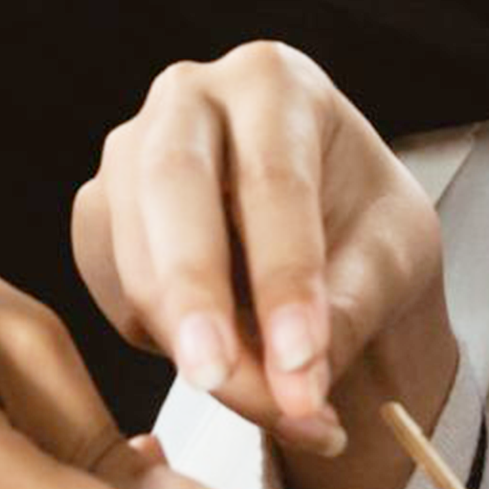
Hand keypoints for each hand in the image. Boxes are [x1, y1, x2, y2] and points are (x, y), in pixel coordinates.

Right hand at [73, 41, 457, 488]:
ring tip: (260, 407)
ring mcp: (128, 154)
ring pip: (132, 250)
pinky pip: (113, 291)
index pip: (273, 177)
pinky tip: (222, 359)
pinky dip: (161, 344)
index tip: (300, 360)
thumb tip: (296, 392)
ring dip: (185, 342)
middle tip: (218, 378)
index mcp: (273, 81)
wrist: (323, 237)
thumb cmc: (363, 231)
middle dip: (195, 292)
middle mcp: (187, 98)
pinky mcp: (98, 216)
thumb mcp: (390, 262)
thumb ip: (348, 315)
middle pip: (173, 186)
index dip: (284, 275)